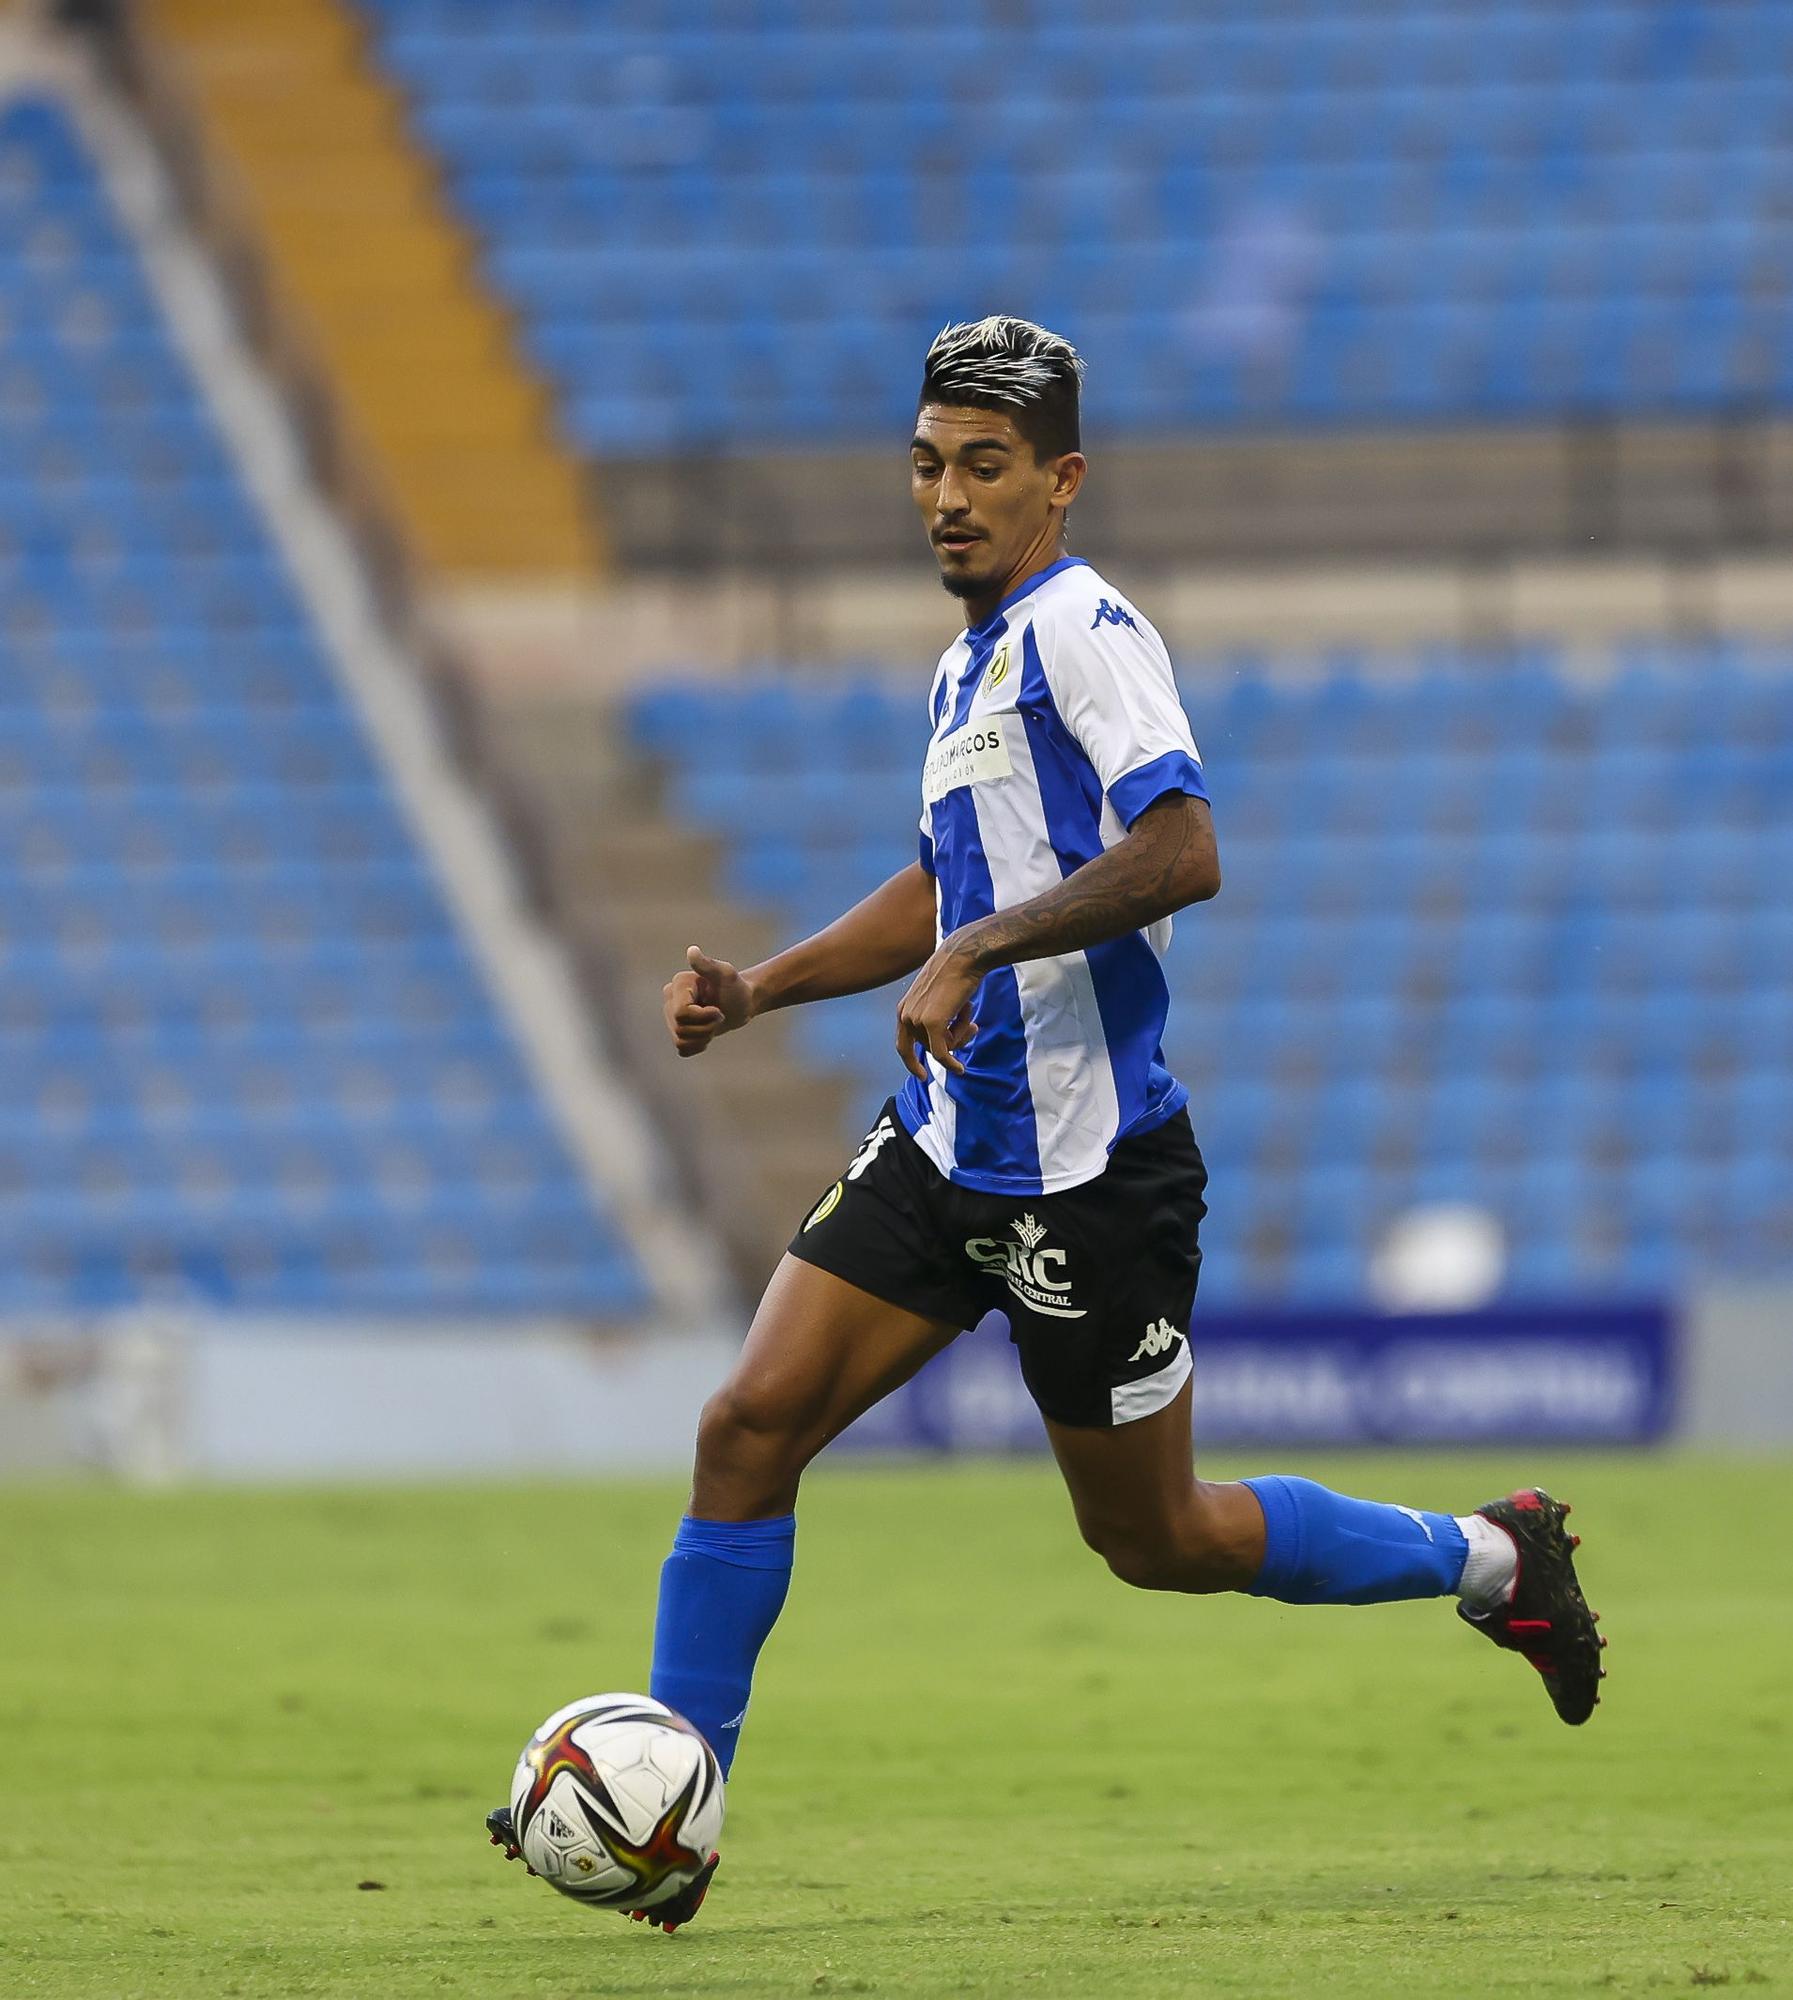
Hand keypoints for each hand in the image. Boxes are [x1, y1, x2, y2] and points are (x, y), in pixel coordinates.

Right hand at [664, 946, 754, 1057]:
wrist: (741, 1004)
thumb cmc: (736, 987)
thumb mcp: (726, 975)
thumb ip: (709, 965)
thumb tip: (692, 951)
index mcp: (678, 984)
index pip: (681, 1013)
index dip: (704, 1017)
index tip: (719, 1010)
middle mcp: (669, 999)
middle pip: (681, 1028)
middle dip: (706, 1027)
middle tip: (719, 1016)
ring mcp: (670, 1016)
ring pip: (681, 1040)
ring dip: (704, 1037)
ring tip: (713, 1024)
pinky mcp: (676, 1031)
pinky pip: (682, 1049)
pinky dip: (698, 1046)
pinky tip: (707, 1034)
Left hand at [895, 934, 982, 1079]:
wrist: (963, 956)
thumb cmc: (956, 973)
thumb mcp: (938, 997)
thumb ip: (936, 1017)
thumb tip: (947, 1045)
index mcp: (903, 1009)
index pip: (903, 1044)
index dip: (911, 1062)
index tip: (921, 1075)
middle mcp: (906, 1015)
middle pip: (929, 1047)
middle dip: (953, 1040)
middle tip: (973, 1026)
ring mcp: (917, 1020)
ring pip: (942, 1047)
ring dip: (961, 1034)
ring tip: (970, 1012)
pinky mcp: (932, 1024)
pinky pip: (943, 1053)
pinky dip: (951, 1064)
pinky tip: (960, 1069)